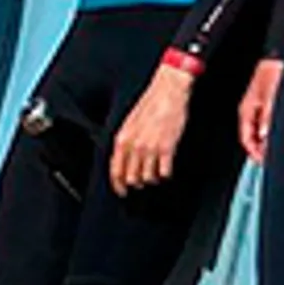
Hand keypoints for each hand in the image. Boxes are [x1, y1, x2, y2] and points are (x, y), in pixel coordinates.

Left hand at [108, 64, 193, 194]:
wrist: (168, 92)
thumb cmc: (151, 104)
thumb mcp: (130, 123)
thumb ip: (126, 142)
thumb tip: (126, 159)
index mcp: (122, 140)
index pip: (115, 171)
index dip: (118, 185)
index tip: (123, 192)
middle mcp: (134, 146)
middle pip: (131, 178)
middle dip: (138, 183)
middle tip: (144, 182)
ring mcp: (150, 148)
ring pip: (148, 178)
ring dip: (153, 179)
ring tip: (157, 174)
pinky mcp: (167, 147)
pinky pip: (164, 172)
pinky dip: (166, 175)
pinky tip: (167, 170)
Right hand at [240, 57, 283, 163]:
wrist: (279, 56)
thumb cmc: (273, 71)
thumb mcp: (270, 97)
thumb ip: (267, 117)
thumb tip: (265, 136)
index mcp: (246, 110)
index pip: (246, 138)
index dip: (254, 152)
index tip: (264, 161)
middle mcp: (251, 110)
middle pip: (253, 137)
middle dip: (262, 149)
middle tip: (272, 159)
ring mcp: (259, 107)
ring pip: (261, 131)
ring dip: (268, 141)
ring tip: (277, 150)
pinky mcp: (268, 103)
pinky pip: (267, 123)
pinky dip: (272, 131)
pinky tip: (280, 134)